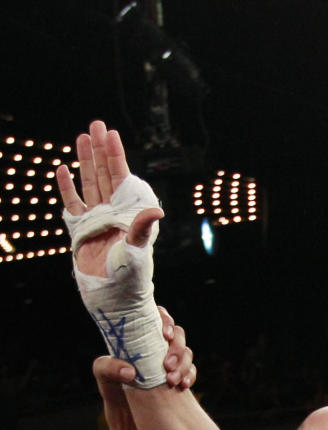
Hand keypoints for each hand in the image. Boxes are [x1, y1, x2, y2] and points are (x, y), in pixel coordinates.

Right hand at [58, 121, 161, 276]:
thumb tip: (157, 209)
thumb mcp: (138, 250)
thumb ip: (143, 227)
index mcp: (127, 213)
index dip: (116, 156)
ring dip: (85, 161)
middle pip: (105, 174)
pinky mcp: (80, 230)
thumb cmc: (131, 277)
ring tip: (82, 137)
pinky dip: (67, 187)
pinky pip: (72, 204)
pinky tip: (63, 170)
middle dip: (100, 150)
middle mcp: (112, 212)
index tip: (111, 133)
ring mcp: (95, 219)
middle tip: (96, 124)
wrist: (113, 298)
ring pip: (89, 183)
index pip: (121, 177)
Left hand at [94, 307, 195, 396]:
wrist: (124, 410)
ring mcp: (170, 360)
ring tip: (171, 381)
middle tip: (166, 365)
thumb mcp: (101, 372)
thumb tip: (130, 372)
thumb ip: (109, 367)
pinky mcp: (178, 376)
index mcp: (141, 335)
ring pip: (187, 353)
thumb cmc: (111, 384)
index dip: (166, 321)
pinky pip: (191, 372)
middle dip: (177, 349)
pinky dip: (190, 376)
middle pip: (178, 335)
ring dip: (184, 365)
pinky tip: (182, 386)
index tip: (164, 335)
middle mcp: (158, 344)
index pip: (159, 317)